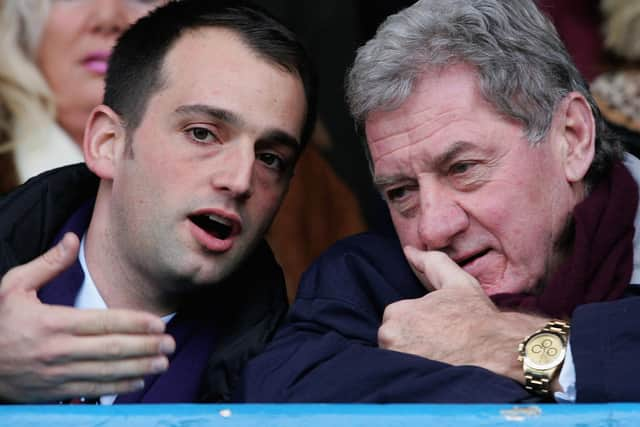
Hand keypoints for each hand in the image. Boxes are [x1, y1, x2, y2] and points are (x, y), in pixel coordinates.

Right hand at [0, 233, 175, 402]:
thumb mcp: (14, 286)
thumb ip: (47, 264)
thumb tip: (72, 239)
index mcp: (52, 322)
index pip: (103, 322)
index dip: (134, 323)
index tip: (158, 324)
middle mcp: (58, 350)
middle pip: (111, 349)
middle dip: (146, 347)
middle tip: (171, 344)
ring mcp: (58, 374)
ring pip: (107, 372)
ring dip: (139, 368)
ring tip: (163, 363)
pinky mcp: (56, 391)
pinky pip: (93, 390)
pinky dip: (118, 387)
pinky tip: (139, 380)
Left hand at [378, 246, 546, 382]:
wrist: (499, 349)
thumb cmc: (477, 317)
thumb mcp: (455, 282)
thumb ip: (430, 263)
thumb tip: (410, 250)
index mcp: (395, 312)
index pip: (398, 321)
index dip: (421, 326)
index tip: (441, 330)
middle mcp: (389, 336)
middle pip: (395, 341)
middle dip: (414, 342)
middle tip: (443, 344)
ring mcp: (396, 360)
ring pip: (400, 359)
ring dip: (416, 358)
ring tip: (443, 357)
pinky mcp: (407, 381)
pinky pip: (406, 379)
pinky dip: (418, 375)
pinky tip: (439, 370)